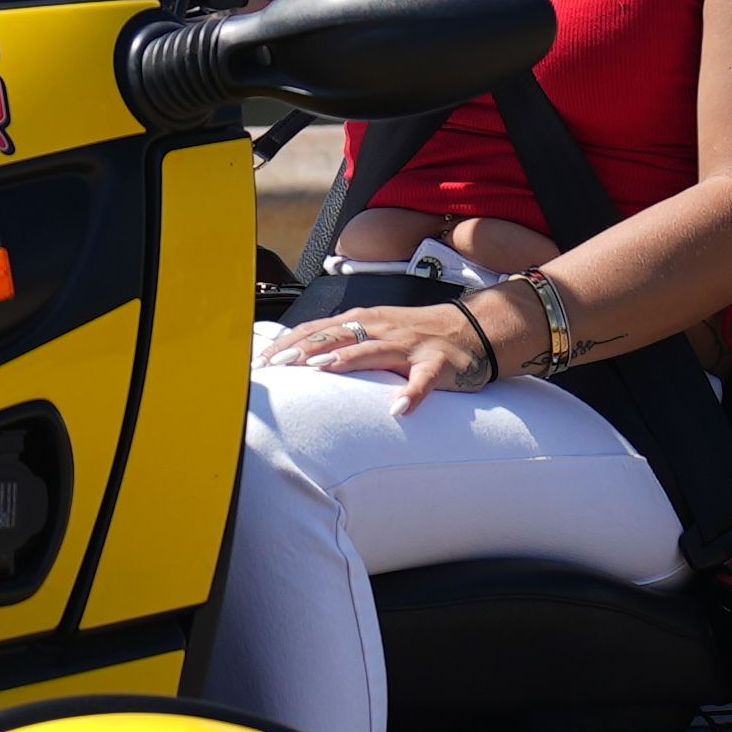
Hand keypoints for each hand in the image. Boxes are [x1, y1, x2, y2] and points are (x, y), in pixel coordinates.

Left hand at [262, 290, 518, 407]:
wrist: (471, 329)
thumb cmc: (413, 336)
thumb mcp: (373, 331)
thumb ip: (340, 341)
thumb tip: (296, 356)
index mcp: (362, 321)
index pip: (316, 330)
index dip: (288, 344)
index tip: (260, 363)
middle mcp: (380, 328)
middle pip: (336, 336)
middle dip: (305, 350)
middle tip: (278, 366)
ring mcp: (408, 345)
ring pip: (373, 351)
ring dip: (346, 361)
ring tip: (321, 371)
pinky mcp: (437, 365)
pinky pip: (423, 381)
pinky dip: (412, 394)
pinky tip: (399, 411)